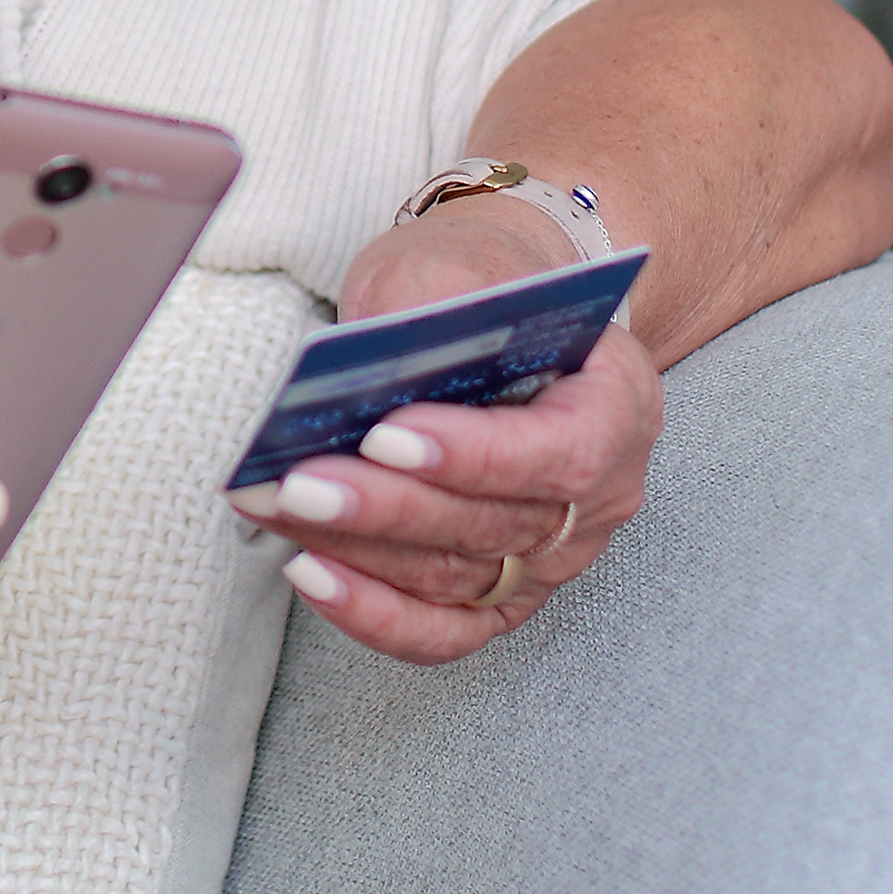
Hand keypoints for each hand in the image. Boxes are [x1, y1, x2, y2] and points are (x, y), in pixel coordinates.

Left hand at [236, 202, 657, 663]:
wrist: (496, 315)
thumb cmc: (479, 285)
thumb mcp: (461, 261)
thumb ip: (428, 307)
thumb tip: (362, 365)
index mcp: (618, 405)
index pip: (559, 454)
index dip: (473, 456)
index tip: (382, 435)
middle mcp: (601, 499)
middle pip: (495, 526)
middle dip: (386, 508)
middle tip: (297, 483)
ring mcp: (554, 559)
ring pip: (456, 577)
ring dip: (357, 549)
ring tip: (274, 506)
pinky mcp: (502, 597)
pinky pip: (443, 632)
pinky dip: (373, 613)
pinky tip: (308, 573)